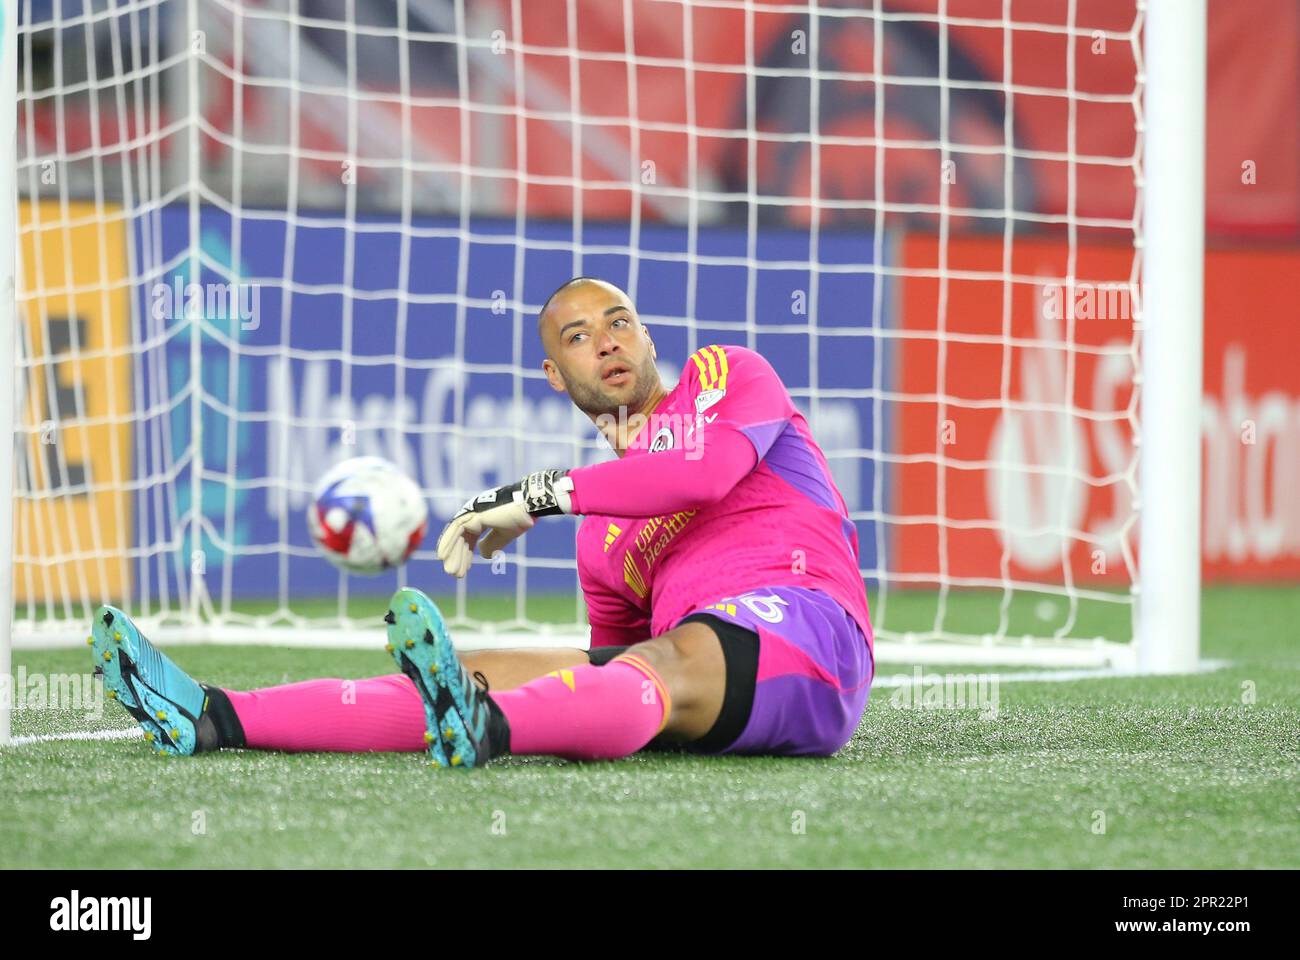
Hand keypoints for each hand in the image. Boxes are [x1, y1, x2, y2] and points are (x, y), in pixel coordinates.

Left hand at [435, 469, 573, 577]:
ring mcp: (472, 512)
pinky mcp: (471, 513)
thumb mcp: (505, 535)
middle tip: (454, 573)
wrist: (526, 506)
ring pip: (457, 535)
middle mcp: (474, 514)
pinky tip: (442, 556)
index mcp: (483, 518)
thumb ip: (493, 543)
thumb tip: (482, 553)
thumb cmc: (520, 518)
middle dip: (458, 556)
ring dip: (453, 553)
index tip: (465, 570)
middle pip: (461, 538)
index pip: (470, 538)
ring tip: (451, 571)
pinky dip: (448, 542)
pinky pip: (455, 528)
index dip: (467, 554)